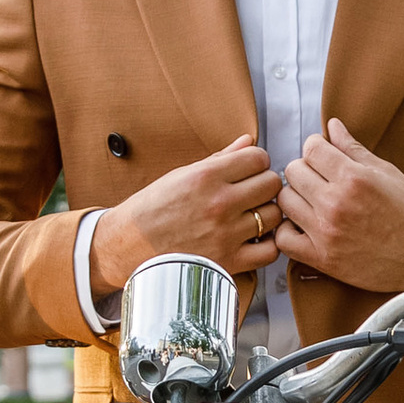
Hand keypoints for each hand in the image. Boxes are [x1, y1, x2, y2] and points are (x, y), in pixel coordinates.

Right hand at [87, 137, 283, 306]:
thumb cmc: (152, 209)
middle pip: (272, 184)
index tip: (247, 171)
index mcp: (206, 176)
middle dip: (264, 185)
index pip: (259, 158)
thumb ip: (220, 158)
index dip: (256, 162)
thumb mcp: (182, 174)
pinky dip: (267, 244)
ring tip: (251, 216)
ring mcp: (226, 233)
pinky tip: (254, 239)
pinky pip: (270, 250)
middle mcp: (219, 203)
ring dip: (267, 214)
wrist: (128, 248)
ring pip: (275, 215)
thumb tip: (249, 141)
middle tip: (251, 193)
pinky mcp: (229, 261)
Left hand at [276, 117, 403, 298]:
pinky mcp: (322, 258)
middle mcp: (336, 203)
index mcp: (354, 178)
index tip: (324, 155)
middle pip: (293, 171)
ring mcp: (326, 232)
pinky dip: (287, 230)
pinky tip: (303, 225)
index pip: (311, 148)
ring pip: (284, 201)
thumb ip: (354, 149)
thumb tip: (332, 125)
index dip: (316, 147)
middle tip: (319, 178)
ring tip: (312, 201)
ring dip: (296, 197)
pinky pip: (283, 239)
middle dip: (305, 169)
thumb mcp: (387, 173)